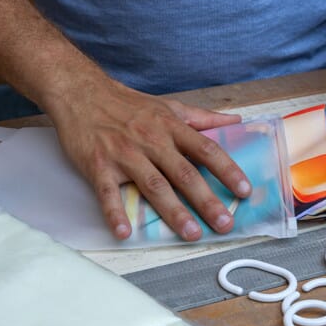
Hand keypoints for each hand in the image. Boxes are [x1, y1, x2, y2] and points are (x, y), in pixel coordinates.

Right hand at [52, 78, 250, 241]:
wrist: (81, 92)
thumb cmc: (128, 104)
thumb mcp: (169, 106)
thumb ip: (203, 117)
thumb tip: (236, 119)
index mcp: (171, 127)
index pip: (206, 150)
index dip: (227, 170)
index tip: (245, 190)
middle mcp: (151, 140)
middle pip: (184, 173)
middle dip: (207, 200)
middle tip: (225, 223)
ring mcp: (124, 154)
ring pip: (153, 186)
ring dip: (174, 212)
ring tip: (192, 233)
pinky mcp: (98, 165)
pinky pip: (108, 193)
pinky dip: (115, 213)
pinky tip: (125, 233)